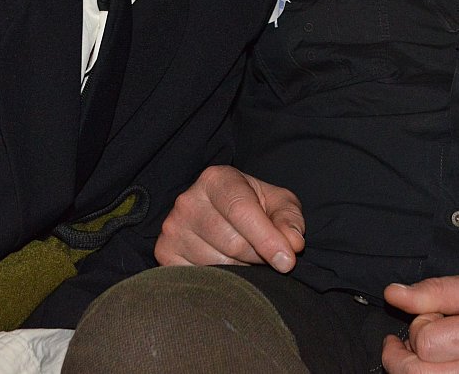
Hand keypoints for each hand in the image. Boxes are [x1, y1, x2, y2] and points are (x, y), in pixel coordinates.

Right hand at [153, 165, 305, 270]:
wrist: (220, 212)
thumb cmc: (255, 207)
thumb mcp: (278, 203)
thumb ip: (289, 220)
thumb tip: (294, 244)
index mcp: (217, 179)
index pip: (242, 211)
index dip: (267, 239)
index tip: (288, 261)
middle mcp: (188, 200)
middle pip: (232, 243)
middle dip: (258, 256)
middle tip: (267, 255)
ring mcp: (172, 228)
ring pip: (217, 265)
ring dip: (241, 269)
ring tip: (245, 256)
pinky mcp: (164, 253)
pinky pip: (199, 279)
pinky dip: (219, 279)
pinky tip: (224, 263)